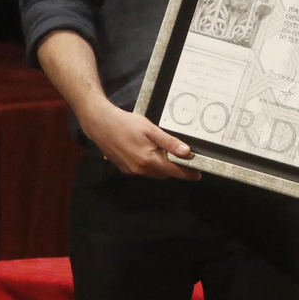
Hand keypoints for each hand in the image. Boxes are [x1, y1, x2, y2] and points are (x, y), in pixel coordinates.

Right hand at [80, 101, 198, 179]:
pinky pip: (142, 171)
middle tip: (183, 159)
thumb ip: (169, 142)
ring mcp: (130, 170)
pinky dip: (150, 165)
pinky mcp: (124, 168)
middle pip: (164, 174)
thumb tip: (187, 152)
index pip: (173, 171)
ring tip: (165, 153)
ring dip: (162, 167)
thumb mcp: (151, 130)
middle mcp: (139, 169)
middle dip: (174, 169)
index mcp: (148, 160)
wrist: (100, 124)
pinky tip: (149, 153)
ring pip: (153, 173)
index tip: (198, 175)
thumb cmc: (127, 124)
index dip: (187, 173)